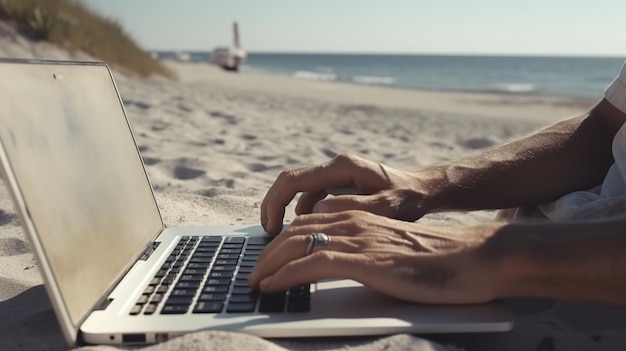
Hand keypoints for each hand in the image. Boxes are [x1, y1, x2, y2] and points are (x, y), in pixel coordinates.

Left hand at [249, 210, 499, 303]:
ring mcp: (358, 239)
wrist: (472, 259)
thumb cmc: (437, 261)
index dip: (281, 243)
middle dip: (267, 253)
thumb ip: (365, 251)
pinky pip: (312, 263)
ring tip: (254, 282)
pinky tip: (271, 286)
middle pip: (294, 232)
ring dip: (268, 264)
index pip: (307, 224)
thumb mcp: (391, 250)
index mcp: (360, 218)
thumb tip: (341, 266)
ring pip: (296, 244)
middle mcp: (354, 222)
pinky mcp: (364, 260)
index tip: (267, 261)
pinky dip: (285, 275)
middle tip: (252, 274)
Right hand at [261, 153, 437, 234]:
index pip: (294, 180)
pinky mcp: (339, 185)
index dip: (276, 202)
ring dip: (286, 210)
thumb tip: (317, 210)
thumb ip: (353, 207)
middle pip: (290, 181)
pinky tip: (307, 232)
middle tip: (268, 232)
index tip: (271, 227)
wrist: (424, 191)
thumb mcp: (386, 207)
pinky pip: (311, 197)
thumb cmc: (408, 199)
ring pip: (298, 190)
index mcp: (342, 167)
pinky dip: (303, 213)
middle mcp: (335, 167)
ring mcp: (336, 176)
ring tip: (282, 236)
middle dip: (274, 205)